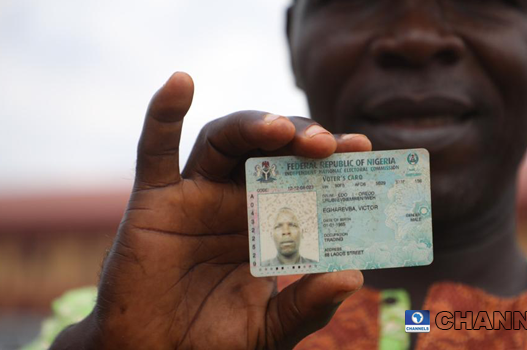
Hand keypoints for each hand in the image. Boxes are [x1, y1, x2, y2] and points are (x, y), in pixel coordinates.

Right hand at [52, 72, 371, 348]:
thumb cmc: (212, 341)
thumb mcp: (271, 330)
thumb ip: (307, 306)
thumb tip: (352, 277)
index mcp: (269, 223)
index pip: (305, 177)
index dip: (333, 161)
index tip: (364, 149)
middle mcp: (235, 201)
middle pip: (269, 150)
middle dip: (299, 138)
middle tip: (328, 145)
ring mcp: (194, 197)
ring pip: (224, 141)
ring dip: (252, 125)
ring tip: (280, 129)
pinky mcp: (153, 202)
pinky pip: (154, 150)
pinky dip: (163, 113)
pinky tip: (181, 82)